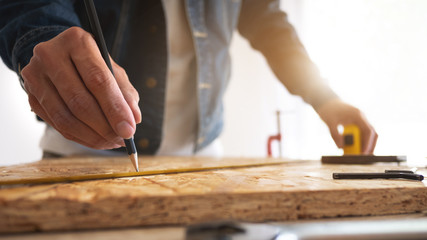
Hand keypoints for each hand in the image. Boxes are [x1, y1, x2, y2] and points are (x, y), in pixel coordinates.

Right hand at [21, 27, 141, 149]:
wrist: (59, 55)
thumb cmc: (91, 62)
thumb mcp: (112, 68)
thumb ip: (125, 92)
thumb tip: (134, 119)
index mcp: (76, 42)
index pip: (98, 80)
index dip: (115, 109)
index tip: (129, 130)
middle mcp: (50, 55)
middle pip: (79, 101)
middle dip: (105, 127)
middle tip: (123, 140)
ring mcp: (35, 76)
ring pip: (65, 118)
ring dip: (92, 136)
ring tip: (112, 142)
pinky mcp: (31, 96)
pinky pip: (57, 125)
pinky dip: (80, 137)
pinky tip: (97, 140)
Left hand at [316, 98, 377, 153]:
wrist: (326, 100)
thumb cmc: (328, 109)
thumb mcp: (329, 122)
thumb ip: (335, 134)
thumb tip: (341, 147)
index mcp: (358, 115)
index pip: (368, 131)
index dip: (368, 143)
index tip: (363, 153)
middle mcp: (362, 117)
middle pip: (372, 133)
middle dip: (369, 146)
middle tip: (364, 157)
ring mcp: (360, 120)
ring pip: (368, 134)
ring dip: (365, 144)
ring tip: (358, 154)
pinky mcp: (356, 123)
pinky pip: (361, 133)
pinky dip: (359, 141)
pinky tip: (353, 148)